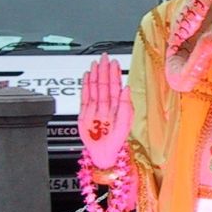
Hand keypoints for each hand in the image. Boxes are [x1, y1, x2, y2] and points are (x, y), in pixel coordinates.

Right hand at [78, 53, 133, 169]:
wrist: (103, 153)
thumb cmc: (116, 141)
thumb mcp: (126, 123)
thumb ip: (126, 105)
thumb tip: (127, 88)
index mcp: (117, 107)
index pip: (115, 86)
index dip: (114, 74)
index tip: (114, 63)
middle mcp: (106, 106)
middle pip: (104, 84)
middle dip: (104, 71)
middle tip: (104, 58)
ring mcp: (95, 109)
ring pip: (95, 88)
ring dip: (94, 76)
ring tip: (95, 64)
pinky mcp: (85, 114)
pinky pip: (85, 97)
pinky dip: (85, 86)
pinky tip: (87, 76)